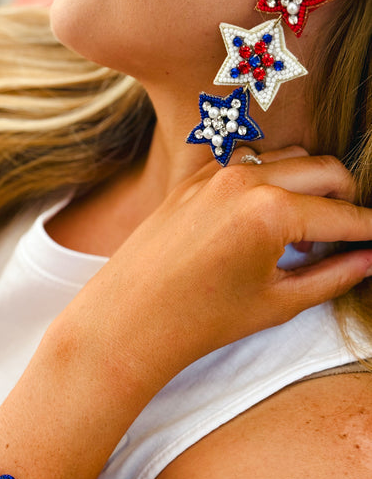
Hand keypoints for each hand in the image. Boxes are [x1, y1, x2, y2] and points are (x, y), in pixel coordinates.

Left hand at [60, 150, 371, 392]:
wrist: (130, 318)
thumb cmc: (200, 320)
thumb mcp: (276, 303)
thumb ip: (332, 277)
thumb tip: (368, 260)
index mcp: (272, 212)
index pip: (344, 215)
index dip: (369, 231)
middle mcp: (247, 179)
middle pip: (326, 170)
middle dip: (348, 199)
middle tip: (347, 237)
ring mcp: (217, 172)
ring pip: (291, 158)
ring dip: (311, 184)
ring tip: (305, 231)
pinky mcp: (196, 176)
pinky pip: (250, 161)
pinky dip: (271, 178)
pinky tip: (265, 216)